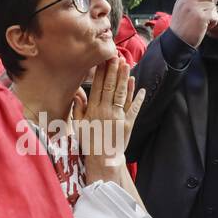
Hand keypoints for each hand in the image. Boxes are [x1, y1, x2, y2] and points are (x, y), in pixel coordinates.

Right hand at [74, 56, 144, 172]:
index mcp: (93, 110)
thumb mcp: (78, 125)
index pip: (98, 87)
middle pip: (111, 87)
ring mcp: (118, 117)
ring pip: (122, 94)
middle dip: (114, 71)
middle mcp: (106, 111)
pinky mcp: (128, 124)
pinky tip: (140, 87)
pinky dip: (138, 98)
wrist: (103, 160)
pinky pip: (134, 108)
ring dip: (125, 79)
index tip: (104, 60)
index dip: (102, 73)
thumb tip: (77, 93)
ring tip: (127, 65)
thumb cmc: (89, 142)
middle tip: (117, 57)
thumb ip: (78, 108)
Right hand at [168, 0, 217, 47]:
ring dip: (211, 15)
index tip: (204, 2)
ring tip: (203, 22)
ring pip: (213, 4)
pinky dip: (213, 22)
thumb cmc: (182, 27)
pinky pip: (215, 14)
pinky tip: (205, 27)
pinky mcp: (200, 17)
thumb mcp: (182, 9)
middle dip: (209, 4)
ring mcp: (193, 8)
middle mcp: (187, 0)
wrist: (177, 43)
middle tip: (204, 14)